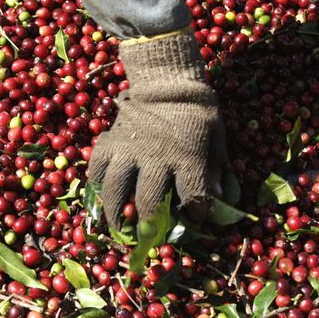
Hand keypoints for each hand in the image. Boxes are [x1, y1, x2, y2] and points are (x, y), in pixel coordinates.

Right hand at [88, 31, 228, 227]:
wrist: (166, 80)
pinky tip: (100, 194)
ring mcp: (129, 150)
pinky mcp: (110, 141)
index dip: (196, 213)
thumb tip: (221, 198)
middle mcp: (156, 158)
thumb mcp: (217, 136)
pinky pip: (97, 167)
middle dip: (151, 225)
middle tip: (149, 237)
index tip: (195, 220)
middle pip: (150, 201)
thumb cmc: (197, 109)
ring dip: (116, 213)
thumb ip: (218, 167)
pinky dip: (97, 183)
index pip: (193, 197)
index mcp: (187, 157)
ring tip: (118, 228)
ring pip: (117, 189)